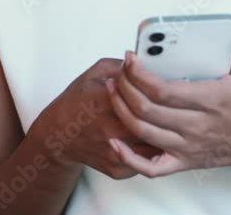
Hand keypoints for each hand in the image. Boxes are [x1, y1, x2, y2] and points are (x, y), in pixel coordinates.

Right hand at [31, 58, 163, 179]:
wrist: (58, 135)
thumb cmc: (75, 104)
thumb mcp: (92, 75)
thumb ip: (118, 66)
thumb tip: (140, 61)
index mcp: (106, 103)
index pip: (145, 98)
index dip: (159, 95)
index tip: (165, 91)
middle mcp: (111, 130)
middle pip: (153, 124)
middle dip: (165, 117)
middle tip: (172, 110)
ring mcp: (115, 152)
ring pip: (153, 146)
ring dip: (162, 135)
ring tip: (164, 125)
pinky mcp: (118, 169)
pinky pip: (145, 162)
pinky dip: (151, 151)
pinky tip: (149, 140)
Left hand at [105, 19, 230, 177]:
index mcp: (208, 102)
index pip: (162, 90)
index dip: (139, 75)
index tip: (129, 59)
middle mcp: (195, 126)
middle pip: (146, 109)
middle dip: (124, 88)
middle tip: (117, 72)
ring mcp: (187, 146)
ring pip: (142, 132)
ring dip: (120, 111)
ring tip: (111, 90)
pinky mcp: (183, 162)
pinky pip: (151, 168)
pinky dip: (129, 158)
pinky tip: (115, 142)